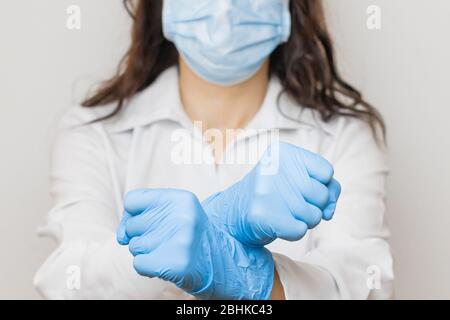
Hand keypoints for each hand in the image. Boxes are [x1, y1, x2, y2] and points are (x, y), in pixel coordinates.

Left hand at [117, 189, 273, 299]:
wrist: (222, 264)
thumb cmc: (190, 238)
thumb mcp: (174, 214)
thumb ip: (141, 215)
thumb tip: (120, 236)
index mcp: (181, 198)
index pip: (131, 201)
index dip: (131, 215)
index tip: (145, 223)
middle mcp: (182, 216)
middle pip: (132, 225)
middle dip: (142, 237)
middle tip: (167, 240)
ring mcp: (181, 240)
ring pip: (134, 246)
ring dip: (146, 253)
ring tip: (169, 252)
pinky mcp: (176, 263)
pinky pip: (138, 264)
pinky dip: (147, 268)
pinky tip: (165, 264)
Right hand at [202, 142, 340, 246]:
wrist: (234, 213)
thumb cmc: (274, 193)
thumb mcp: (298, 178)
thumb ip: (327, 188)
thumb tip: (329, 211)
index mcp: (283, 152)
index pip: (327, 172)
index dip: (321, 185)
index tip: (304, 188)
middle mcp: (273, 168)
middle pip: (322, 194)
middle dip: (314, 205)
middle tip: (292, 203)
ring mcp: (266, 192)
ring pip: (314, 215)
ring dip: (304, 220)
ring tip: (284, 212)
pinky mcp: (262, 216)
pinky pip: (300, 230)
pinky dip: (293, 231)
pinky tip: (279, 223)